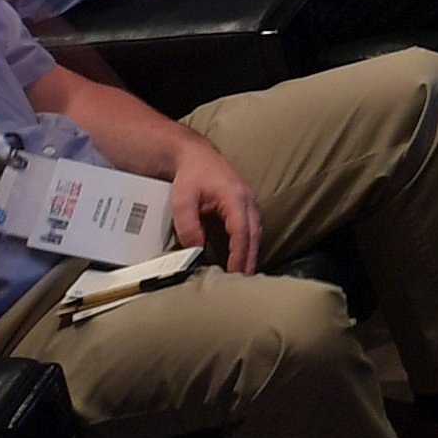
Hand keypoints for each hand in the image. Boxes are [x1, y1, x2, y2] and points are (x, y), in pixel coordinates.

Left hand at [160, 132, 263, 271]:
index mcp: (235, 198)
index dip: (239, 255)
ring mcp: (247, 203)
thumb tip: (197, 250)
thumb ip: (189, 226)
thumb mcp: (182, 201)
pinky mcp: (242, 207)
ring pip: (254, 233)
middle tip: (245, 282)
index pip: (241, 233)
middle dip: (250, 260)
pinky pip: (249, 229)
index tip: (235, 273)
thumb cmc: (191, 175)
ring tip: (244, 274)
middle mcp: (247, 201)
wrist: (194, 156)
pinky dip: (247, 245)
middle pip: (253, 236)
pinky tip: (240, 257)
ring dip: (250, 253)